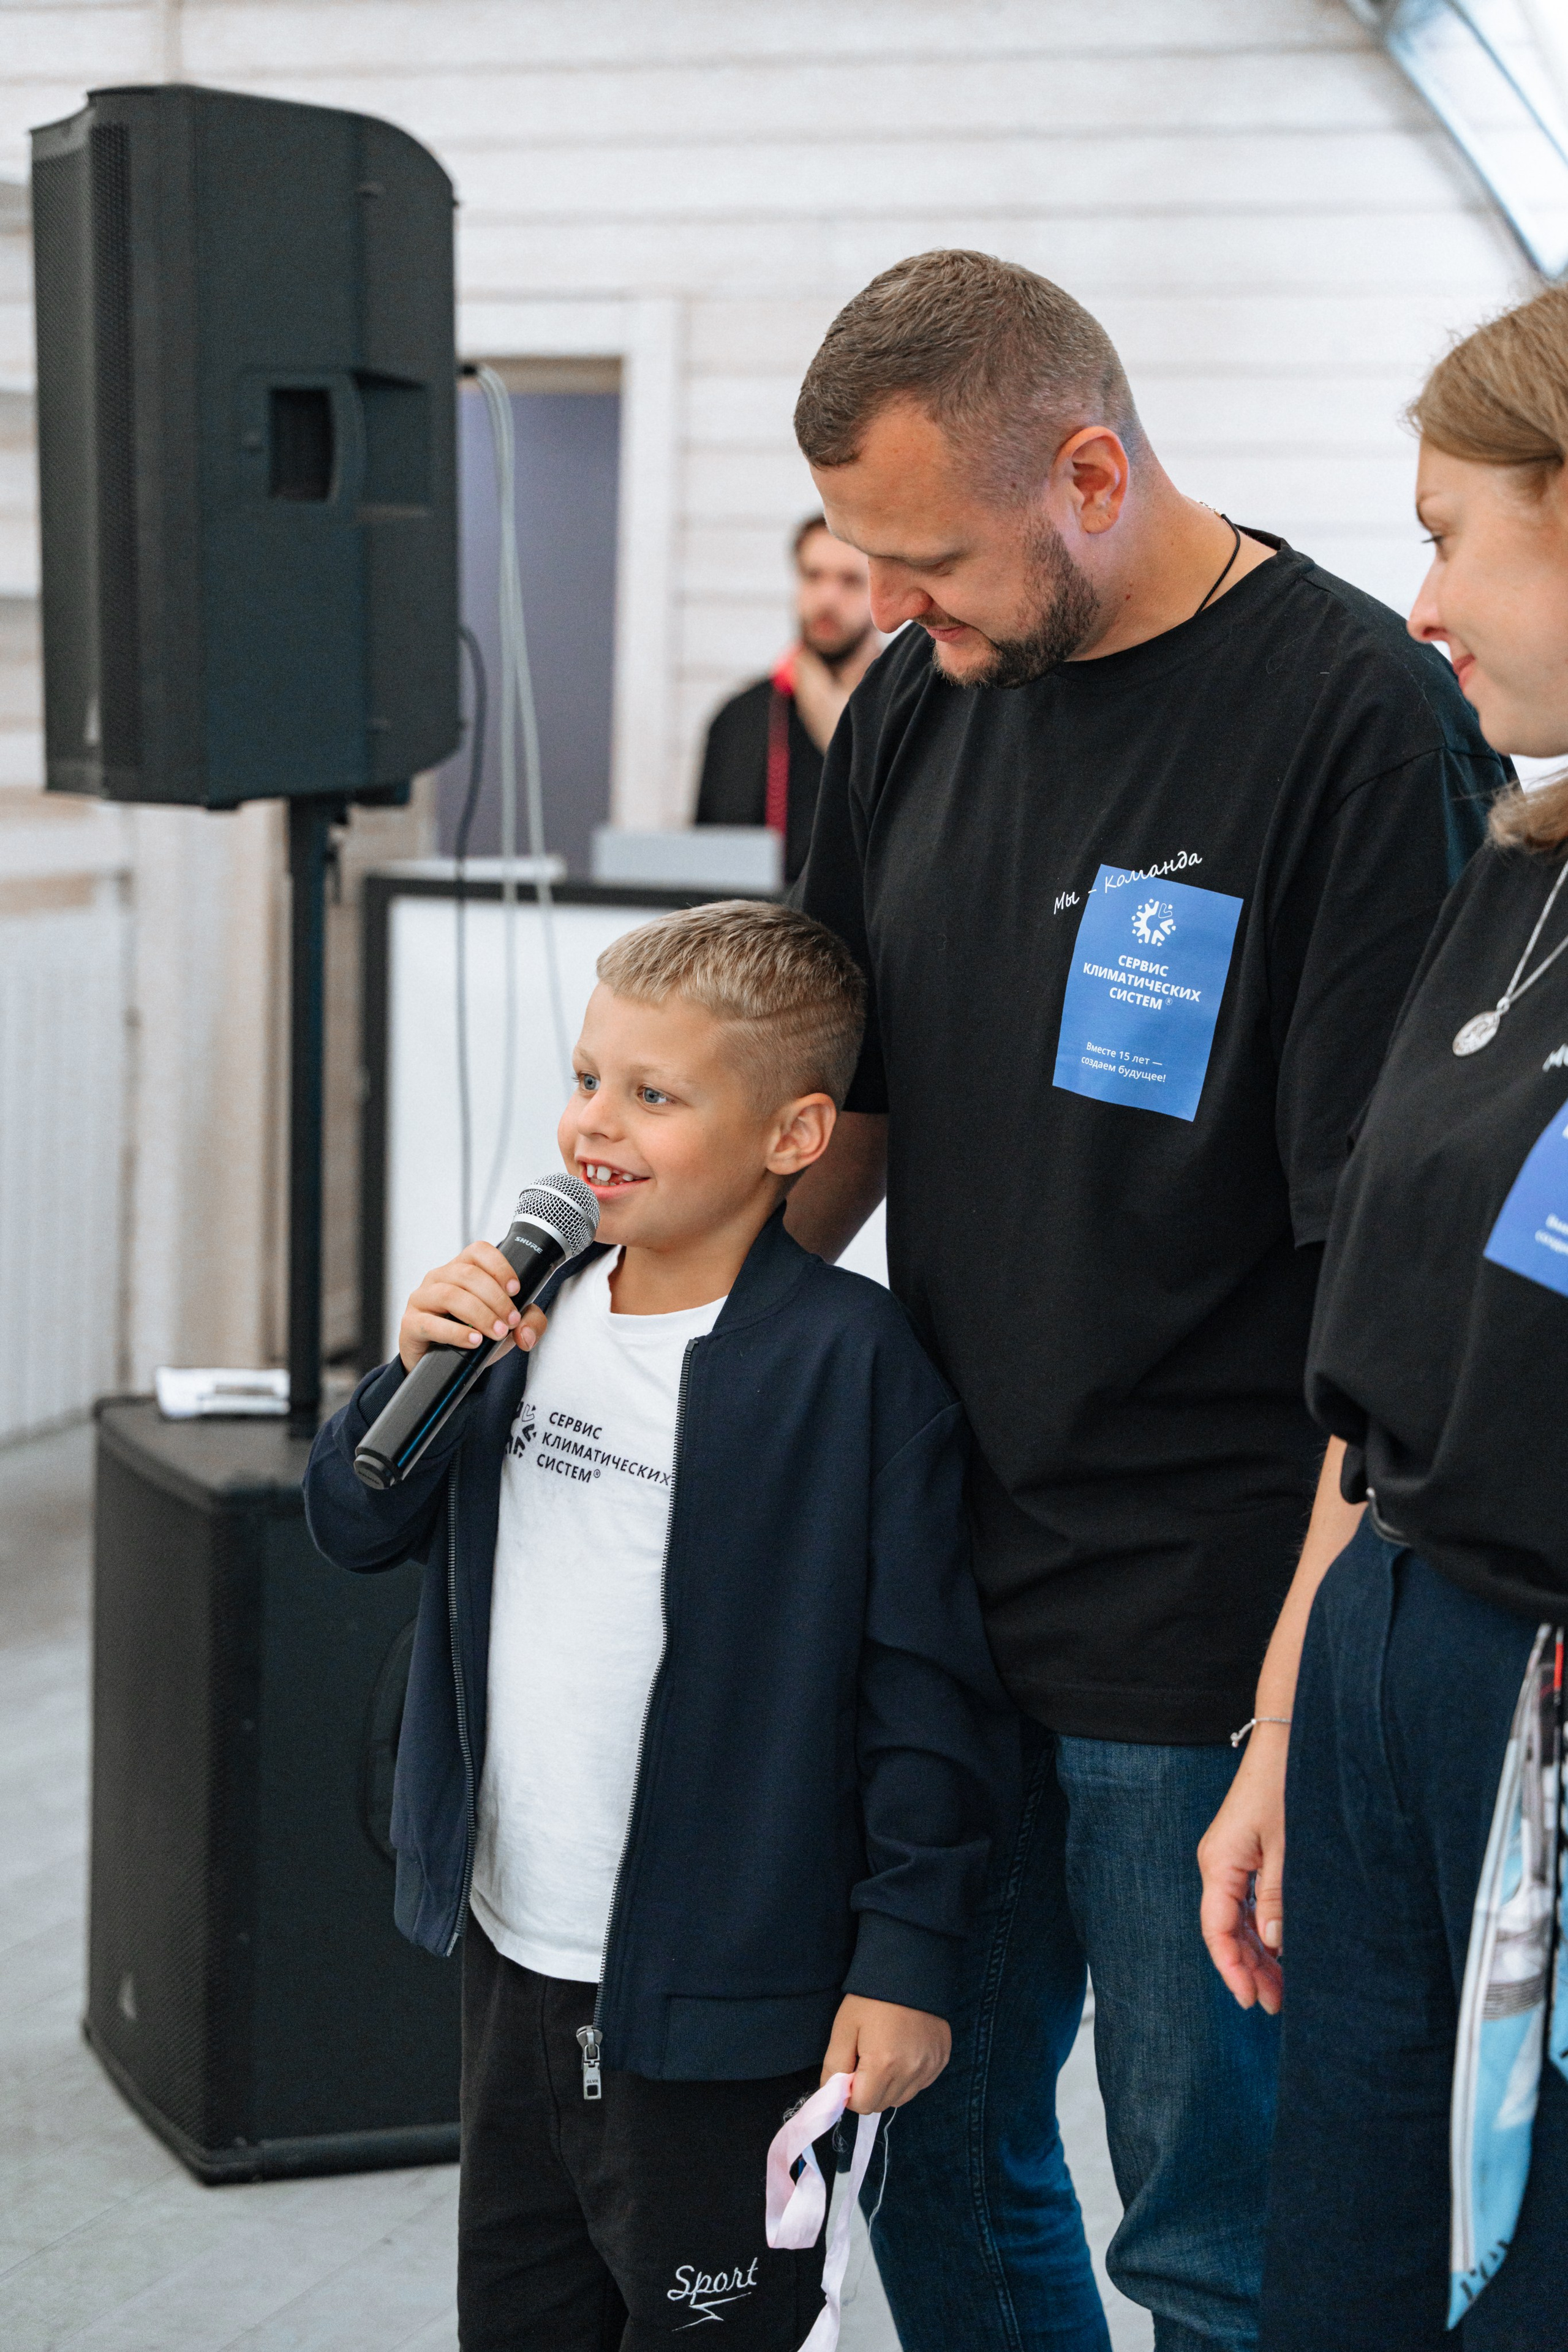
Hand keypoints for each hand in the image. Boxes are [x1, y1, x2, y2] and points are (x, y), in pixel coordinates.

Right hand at [398, 1242, 549, 1371]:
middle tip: (510, 1321)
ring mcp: (422, 1298)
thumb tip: (527, 1332)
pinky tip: (473, 1341)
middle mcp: (440, 1278)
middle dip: (496, 1299)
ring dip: (479, 1314)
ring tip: (496, 1332)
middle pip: (468, 1275)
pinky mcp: (410, 1323)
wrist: (443, 1366)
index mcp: (462, 1269)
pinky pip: (431, 1323)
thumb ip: (529, 1323)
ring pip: (450, 1295)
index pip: (479, 1251)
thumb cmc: (473, 1336)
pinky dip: (456, 1333)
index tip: (515, 1290)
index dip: (499, 1266)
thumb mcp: (508, 1327)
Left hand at [820, 1996, 949, 2112]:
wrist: (909, 1969)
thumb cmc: (871, 1998)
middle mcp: (910, 2071)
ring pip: (902, 2097)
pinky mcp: (942, 2060)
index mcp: (883, 2064)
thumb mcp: (844, 2027)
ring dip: (889, 2086)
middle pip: (882, 2104)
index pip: (862, 2105)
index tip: (849, 2071)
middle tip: (864, 2060)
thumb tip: (832, 2095)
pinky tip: (903, 2050)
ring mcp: (929, 2067)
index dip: (849, 2092)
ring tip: (885, 2053)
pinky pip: (920, 2084)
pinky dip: (909, 2076)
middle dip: (868, 2090)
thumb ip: (834, 2066)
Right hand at [1197, 1726, 1287, 2014]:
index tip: (1252, 2002)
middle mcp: (1218, 1863)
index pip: (1217, 1930)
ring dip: (1257, 1953)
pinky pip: (1247, 1902)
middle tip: (1276, 2006)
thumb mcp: (1288, 1846)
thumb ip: (1279, 1898)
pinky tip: (1280, 1950)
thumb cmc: (1284, 1783)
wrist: (1288, 1739)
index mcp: (1219, 1863)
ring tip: (1281, 1987)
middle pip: (1226, 1930)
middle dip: (1249, 1970)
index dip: (1232, 1970)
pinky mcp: (1246, 1852)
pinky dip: (1261, 1929)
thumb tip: (1273, 1945)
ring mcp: (1231, 1858)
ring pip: (1237, 1919)